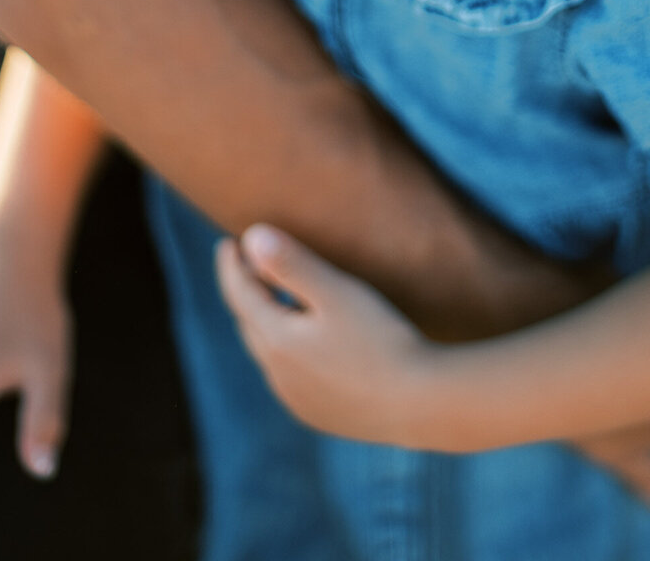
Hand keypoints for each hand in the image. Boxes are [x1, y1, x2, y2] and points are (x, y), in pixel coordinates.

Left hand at [216, 224, 433, 443]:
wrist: (422, 404)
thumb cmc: (381, 339)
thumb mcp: (336, 292)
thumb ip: (291, 263)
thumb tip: (251, 235)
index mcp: (276, 342)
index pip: (240, 295)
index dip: (232, 265)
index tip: (227, 242)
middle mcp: (279, 376)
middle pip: (250, 324)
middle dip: (246, 292)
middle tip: (248, 264)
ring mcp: (299, 400)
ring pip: (269, 353)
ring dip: (266, 321)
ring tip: (275, 297)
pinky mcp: (321, 415)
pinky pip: (291, 376)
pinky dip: (288, 349)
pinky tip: (307, 342)